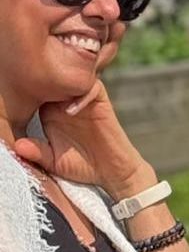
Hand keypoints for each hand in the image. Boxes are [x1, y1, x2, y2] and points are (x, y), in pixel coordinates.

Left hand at [11, 80, 153, 197]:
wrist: (112, 172)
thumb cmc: (81, 166)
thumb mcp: (53, 162)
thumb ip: (37, 153)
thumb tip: (18, 146)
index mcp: (49, 113)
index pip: (35, 92)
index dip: (25, 89)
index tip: (13, 96)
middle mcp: (66, 104)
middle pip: (52, 80)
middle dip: (42, 80)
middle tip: (30, 86)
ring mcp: (84, 102)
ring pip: (72, 79)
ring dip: (62, 84)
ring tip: (51, 99)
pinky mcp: (101, 104)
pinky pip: (93, 88)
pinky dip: (82, 95)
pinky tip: (71, 112)